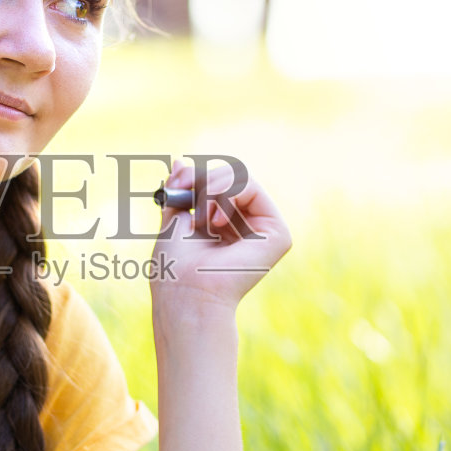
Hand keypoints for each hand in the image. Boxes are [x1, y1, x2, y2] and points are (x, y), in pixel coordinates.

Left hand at [150, 158, 291, 311]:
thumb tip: (181, 161)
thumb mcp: (174, 218)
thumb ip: (181, 191)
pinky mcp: (277, 234)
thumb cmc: (175, 265)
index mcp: (225, 226)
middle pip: (232, 175)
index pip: (219, 182)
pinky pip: (252, 187)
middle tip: (185, 193)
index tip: (175, 181)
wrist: (184, 289)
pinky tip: (215, 222)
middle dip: (203, 178)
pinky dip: (227, 193)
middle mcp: (247, 227)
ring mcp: (264, 230)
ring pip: (241, 177)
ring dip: (212, 188)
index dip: (195, 175)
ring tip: (201, 218)